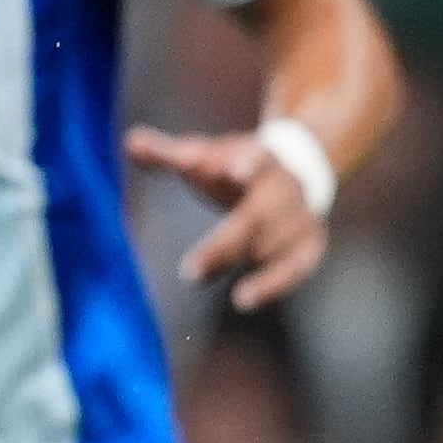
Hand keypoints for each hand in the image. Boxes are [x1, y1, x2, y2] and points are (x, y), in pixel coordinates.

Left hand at [128, 124, 331, 308]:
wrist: (300, 170)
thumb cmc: (238, 167)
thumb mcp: (209, 154)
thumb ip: (171, 153)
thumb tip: (132, 143)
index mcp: (263, 158)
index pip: (258, 158)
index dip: (245, 163)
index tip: (225, 170)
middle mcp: (288, 188)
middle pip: (258, 217)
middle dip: (225, 244)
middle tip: (189, 271)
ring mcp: (302, 218)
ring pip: (274, 244)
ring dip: (240, 261)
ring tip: (198, 276)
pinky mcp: (310, 244)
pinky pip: (296, 268)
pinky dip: (272, 285)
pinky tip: (244, 299)